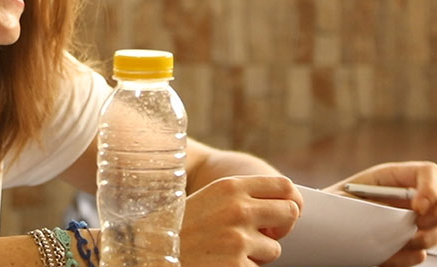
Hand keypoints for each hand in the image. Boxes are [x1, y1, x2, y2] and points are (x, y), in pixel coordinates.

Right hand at [180, 175, 302, 265]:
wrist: (153, 248)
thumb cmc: (185, 224)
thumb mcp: (211, 198)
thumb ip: (244, 197)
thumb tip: (288, 207)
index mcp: (231, 186)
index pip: (284, 186)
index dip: (291, 201)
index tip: (283, 214)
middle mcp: (238, 208)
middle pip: (290, 213)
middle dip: (281, 228)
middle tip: (264, 236)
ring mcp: (238, 238)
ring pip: (275, 249)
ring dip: (258, 255)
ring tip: (228, 250)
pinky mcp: (237, 265)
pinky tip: (221, 263)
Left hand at [326, 161, 436, 266]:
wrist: (322, 226)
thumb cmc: (331, 204)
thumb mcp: (342, 196)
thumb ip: (366, 202)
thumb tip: (389, 215)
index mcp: (393, 177)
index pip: (427, 173)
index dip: (431, 189)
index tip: (418, 209)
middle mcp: (407, 196)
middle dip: (432, 219)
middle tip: (413, 231)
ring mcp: (410, 219)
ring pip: (435, 228)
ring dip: (424, 239)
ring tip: (403, 243)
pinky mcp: (406, 241)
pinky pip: (418, 251)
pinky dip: (409, 257)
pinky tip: (395, 255)